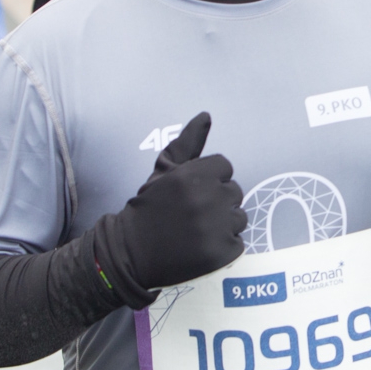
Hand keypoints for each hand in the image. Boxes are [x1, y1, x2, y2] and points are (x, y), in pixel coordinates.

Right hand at [92, 113, 247, 308]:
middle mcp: (207, 199)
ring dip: (223, 224)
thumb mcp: (163, 171)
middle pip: (234, 192)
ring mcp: (216, 228)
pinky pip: (238, 243)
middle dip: (217, 201)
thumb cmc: (148, 208)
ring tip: (198, 231)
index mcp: (194, 175)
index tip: (193, 192)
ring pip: (239, 217)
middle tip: (193, 213)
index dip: (210, 179)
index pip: (225, 167)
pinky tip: (202, 247)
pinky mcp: (221, 253)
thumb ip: (187, 143)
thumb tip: (206, 116)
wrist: (131, 253)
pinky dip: (223, 247)